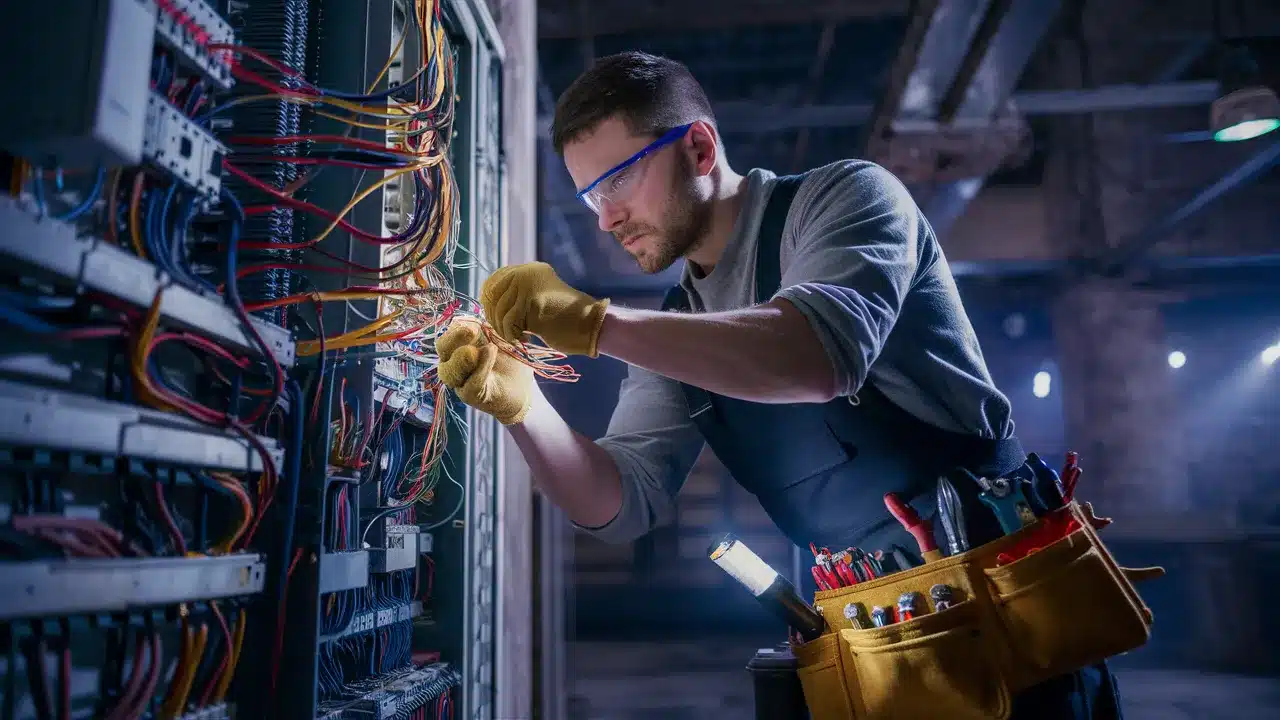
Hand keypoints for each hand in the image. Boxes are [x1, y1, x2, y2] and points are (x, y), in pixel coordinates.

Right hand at [436, 319, 534, 425]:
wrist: (523, 390)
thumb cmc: (511, 362)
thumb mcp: (505, 338)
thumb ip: (497, 325)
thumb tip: (495, 307)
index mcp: (459, 346)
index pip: (448, 333)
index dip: (457, 327)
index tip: (473, 323)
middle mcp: (454, 363)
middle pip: (442, 349)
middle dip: (454, 339)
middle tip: (473, 331)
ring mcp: (460, 381)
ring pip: (449, 370)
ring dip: (464, 358)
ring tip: (487, 347)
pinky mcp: (470, 397)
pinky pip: (469, 384)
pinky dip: (481, 369)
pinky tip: (491, 354)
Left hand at [480, 262, 609, 356]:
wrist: (590, 325)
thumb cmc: (565, 320)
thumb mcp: (537, 301)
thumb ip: (517, 297)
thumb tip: (488, 305)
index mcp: (528, 269)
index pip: (493, 282)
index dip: (490, 304)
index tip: (499, 322)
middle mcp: (526, 272)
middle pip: (491, 295)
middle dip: (494, 318)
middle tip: (509, 332)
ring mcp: (528, 284)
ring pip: (498, 311)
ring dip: (505, 331)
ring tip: (520, 337)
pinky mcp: (530, 300)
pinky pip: (507, 323)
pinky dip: (512, 336)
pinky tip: (525, 339)